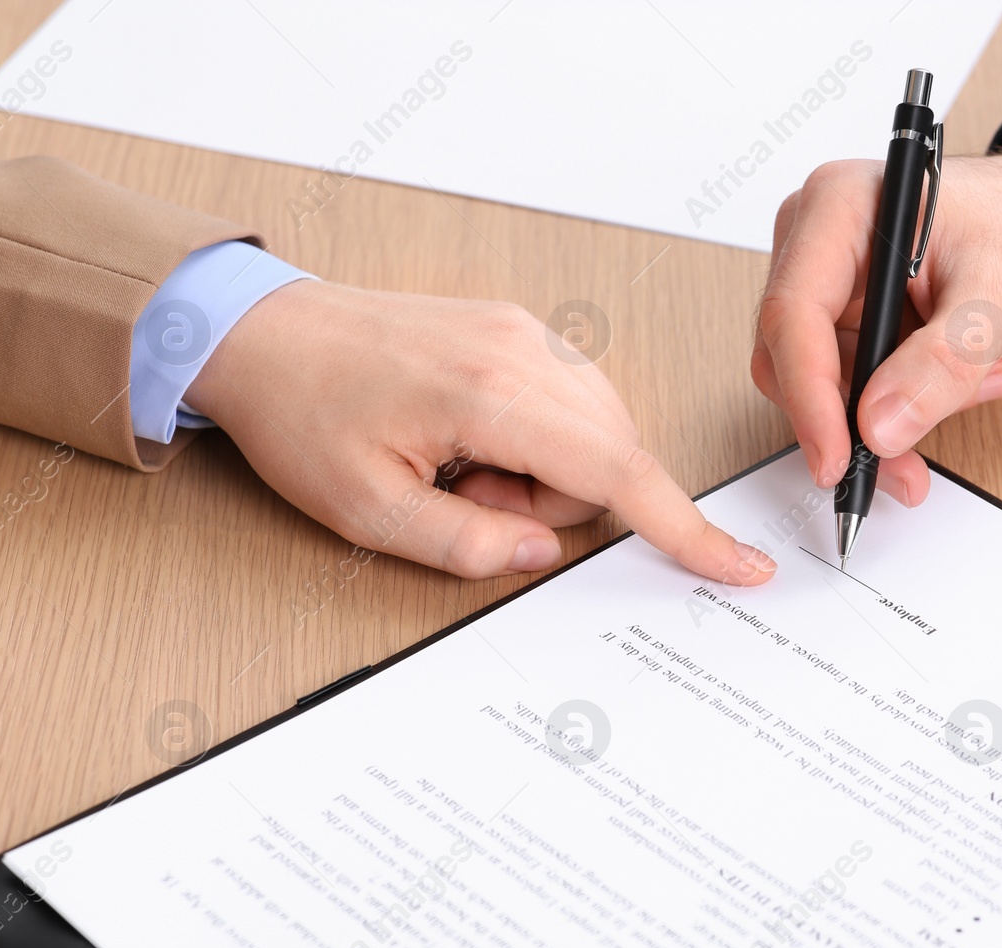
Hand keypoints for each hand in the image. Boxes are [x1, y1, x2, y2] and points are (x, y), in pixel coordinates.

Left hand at [184, 281, 775, 583]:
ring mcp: (524, 333)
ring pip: (595, 435)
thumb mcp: (369, 513)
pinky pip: (569, 406)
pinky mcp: (516, 330)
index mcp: (491, 394)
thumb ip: (470, 548)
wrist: (262, 332)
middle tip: (464, 498)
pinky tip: (468, 440)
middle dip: (553, 504)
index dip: (686, 528)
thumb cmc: (303, 415)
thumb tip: (542, 554)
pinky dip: (534, 443)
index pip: (619, 473)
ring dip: (542, 475)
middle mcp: (524, 350)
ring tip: (456, 467)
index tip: (740, 563)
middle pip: (612, 458)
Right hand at [751, 152, 1001, 502]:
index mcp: (841, 207)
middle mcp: (820, 239)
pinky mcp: (850, 313)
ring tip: (972, 392)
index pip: (794, 313)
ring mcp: (832, 278)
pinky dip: (902, 401)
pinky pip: (852, 381)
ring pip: (822, 381)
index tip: (836, 458)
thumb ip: (941, 364)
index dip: (809, 396)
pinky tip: (961, 384)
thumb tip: (879, 426)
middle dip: (849, 420)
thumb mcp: (999, 298)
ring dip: (888, 415)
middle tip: (904, 467)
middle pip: (794, 355)